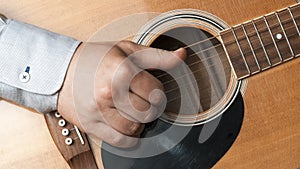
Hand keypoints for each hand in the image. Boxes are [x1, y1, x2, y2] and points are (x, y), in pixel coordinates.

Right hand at [58, 40, 185, 147]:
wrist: (61, 70)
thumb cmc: (95, 59)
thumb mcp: (127, 50)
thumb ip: (157, 56)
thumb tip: (182, 55)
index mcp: (120, 71)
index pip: (155, 90)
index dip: (157, 90)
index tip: (151, 88)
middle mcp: (109, 93)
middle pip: (148, 111)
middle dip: (151, 107)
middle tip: (143, 100)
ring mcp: (99, 111)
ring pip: (135, 127)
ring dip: (140, 121)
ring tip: (133, 110)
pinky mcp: (91, 125)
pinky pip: (120, 141)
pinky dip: (130, 137)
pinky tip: (128, 125)